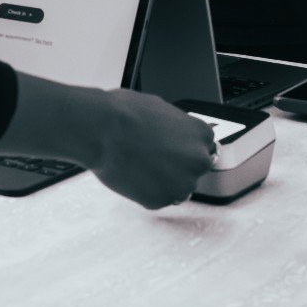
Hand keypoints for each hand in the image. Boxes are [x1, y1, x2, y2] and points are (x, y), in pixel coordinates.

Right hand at [87, 88, 216, 209]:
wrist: (101, 129)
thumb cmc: (124, 113)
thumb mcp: (158, 106)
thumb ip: (176, 124)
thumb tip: (173, 130)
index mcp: (201, 134)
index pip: (205, 146)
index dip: (185, 147)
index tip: (173, 147)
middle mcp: (198, 161)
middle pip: (194, 168)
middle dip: (176, 165)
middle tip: (153, 155)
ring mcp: (181, 184)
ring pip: (176, 186)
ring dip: (163, 180)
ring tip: (139, 163)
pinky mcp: (161, 200)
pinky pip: (157, 197)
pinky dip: (146, 190)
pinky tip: (132, 173)